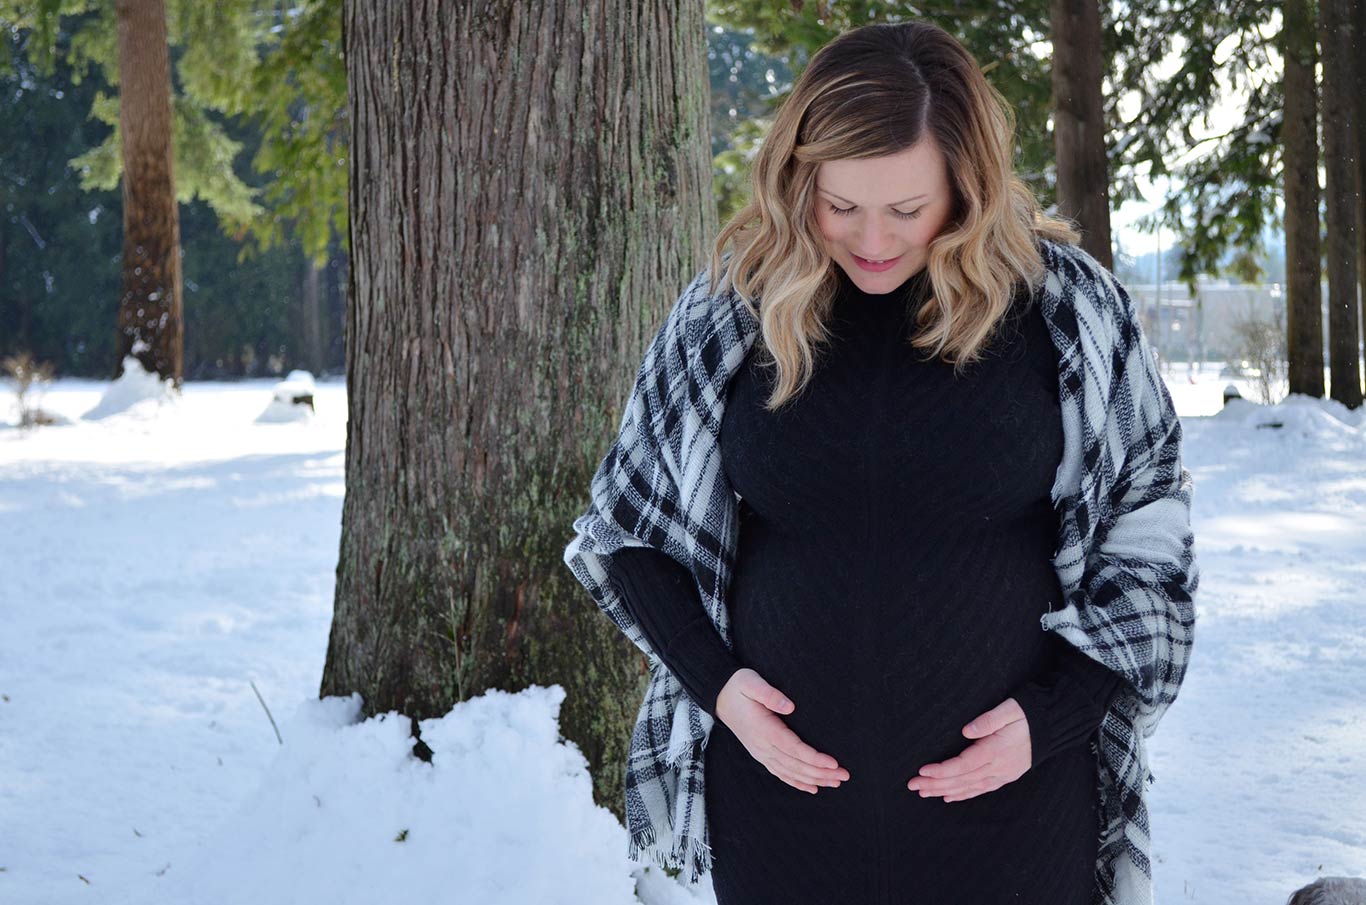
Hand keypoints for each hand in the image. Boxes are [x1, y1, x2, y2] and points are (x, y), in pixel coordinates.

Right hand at [715, 668, 849, 794]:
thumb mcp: (751, 682)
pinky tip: (812, 788)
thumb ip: (769, 693)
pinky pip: (780, 773)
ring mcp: (761, 752)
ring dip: (814, 779)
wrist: (720, 697)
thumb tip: (790, 706)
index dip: (814, 758)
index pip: (794, 748)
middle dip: (821, 772)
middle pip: (796, 765)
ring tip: (835, 783)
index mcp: (764, 729)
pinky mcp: (760, 754)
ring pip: (790, 772)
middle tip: (844, 776)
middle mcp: (762, 746)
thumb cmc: (739, 686)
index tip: (834, 763)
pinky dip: (797, 782)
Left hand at [906, 697, 1031, 801]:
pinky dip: (964, 794)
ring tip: (924, 793)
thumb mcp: (1010, 710)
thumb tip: (967, 730)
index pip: (964, 765)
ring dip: (945, 791)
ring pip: (969, 787)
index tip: (922, 771)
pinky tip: (949, 797)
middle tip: (912, 786)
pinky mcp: (1005, 776)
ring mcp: (1002, 774)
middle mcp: (998, 767)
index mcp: (996, 751)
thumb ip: (988, 720)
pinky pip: (981, 789)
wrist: (1052, 726)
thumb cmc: (1028, 714)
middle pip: (962, 779)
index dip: (942, 770)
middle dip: (935, 784)